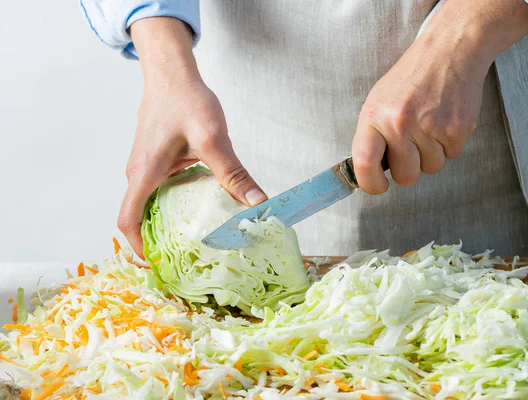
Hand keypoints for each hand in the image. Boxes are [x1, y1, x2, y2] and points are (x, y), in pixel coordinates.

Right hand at [118, 18, 266, 256]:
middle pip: (141, 217)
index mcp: (144, 173)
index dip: (139, 248)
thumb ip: (233, 173)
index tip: (161, 264)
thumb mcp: (213, 139)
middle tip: (190, 259)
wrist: (172, 73)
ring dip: (170, 222)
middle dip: (161, 241)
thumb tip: (257, 203)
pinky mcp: (157, 160)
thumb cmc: (185, 100)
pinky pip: (162, 190)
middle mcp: (139, 174)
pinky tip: (203, 208)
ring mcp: (146, 167)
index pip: (128, 220)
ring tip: (199, 240)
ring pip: (152, 204)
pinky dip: (177, 204)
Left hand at [352, 0, 527, 193]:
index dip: (370, 183)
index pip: (364, 163)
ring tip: (429, 125)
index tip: (378, 186)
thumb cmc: (411, 79)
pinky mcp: (457, 130)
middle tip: (412, 145)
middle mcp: (400, 124)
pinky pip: (451, 156)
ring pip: (431, 169)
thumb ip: (372, 137)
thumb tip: (367, 172)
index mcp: (375, 117)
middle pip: (405, 176)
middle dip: (410, 168)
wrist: (449, 52)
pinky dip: (449, 144)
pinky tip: (444, 120)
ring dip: (431, 154)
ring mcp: (430, 128)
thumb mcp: (378, 101)